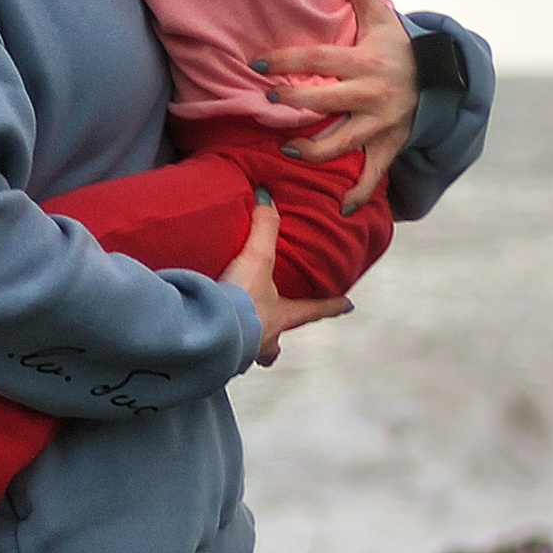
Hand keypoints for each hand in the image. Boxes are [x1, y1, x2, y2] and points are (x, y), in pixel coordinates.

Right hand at [220, 193, 354, 366]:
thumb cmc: (240, 302)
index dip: (331, 306)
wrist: (208, 328)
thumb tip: (268, 198)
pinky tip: (205, 336)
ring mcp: (239, 352)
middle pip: (274, 347)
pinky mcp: (214, 354)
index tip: (348, 306)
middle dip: (272, 341)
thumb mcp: (257, 259)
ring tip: (231, 335)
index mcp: (281, 318)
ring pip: (248, 354)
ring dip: (243, 345)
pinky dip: (215, 346)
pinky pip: (219, 353)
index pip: (314, 310)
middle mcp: (263, 340)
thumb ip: (264, 228)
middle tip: (267, 332)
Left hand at [254, 0, 419, 211]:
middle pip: (327, 100)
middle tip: (266, 101)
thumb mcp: (380, 13)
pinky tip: (341, 210)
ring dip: (314, 150)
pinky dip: (360, 193)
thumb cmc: (399, 46)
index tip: (255, 64)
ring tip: (286, 151)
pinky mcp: (390, 145)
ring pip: (343, 142)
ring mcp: (382, 123)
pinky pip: (374, 173)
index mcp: (365, 61)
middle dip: (295, 103)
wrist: (443, 78)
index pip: (319, 60)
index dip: (286, 61)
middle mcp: (372, 94)